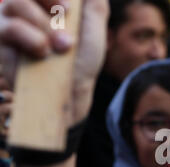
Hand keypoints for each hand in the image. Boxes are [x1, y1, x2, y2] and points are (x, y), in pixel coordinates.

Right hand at [0, 0, 108, 126]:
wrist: (72, 89)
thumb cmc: (82, 59)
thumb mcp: (94, 28)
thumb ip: (93, 3)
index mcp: (45, 1)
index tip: (68, 9)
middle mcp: (23, 7)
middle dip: (50, 9)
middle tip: (67, 36)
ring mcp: (7, 22)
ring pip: (15, 4)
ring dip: (43, 26)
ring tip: (60, 48)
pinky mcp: (0, 41)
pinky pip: (8, 28)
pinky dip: (31, 38)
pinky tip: (43, 53)